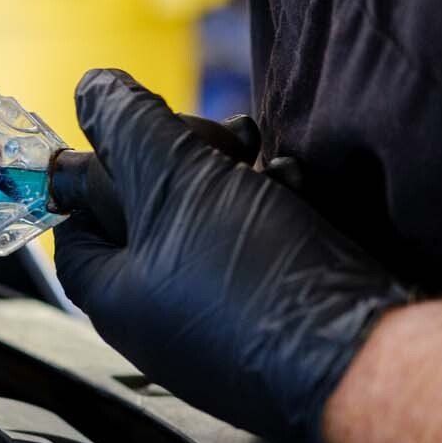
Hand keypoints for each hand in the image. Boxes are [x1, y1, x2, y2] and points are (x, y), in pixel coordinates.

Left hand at [53, 69, 408, 442]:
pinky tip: (297, 191)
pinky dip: (273, 211)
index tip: (130, 137)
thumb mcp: (176, 180)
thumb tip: (93, 89)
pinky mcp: (274, 319)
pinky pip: (257, 252)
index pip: (74, 221)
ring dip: (235, 177)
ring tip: (261, 158)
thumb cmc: (256, 281)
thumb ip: (129, 127)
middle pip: (147, 213)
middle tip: (218, 141)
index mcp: (113, 296)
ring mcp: (217, 322)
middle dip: (183, 160)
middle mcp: (157, 317)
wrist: (367, 353)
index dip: (96, 170)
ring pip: (210, 223)